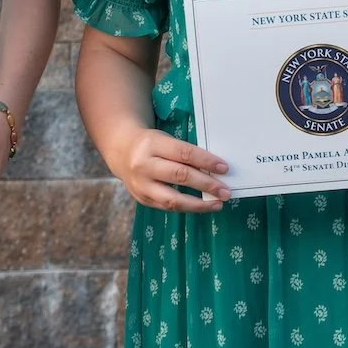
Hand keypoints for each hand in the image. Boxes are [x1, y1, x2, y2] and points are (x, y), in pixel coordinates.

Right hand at [112, 128, 229, 212]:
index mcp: (152, 144)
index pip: (184, 153)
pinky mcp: (142, 199)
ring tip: (217, 204)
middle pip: (180, 176)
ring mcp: (141, 185)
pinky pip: (167, 207)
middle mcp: (144, 165)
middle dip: (206, 184)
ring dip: (198, 204)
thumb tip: (214, 170)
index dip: (206, 161)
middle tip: (225, 191)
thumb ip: (185, 153)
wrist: (122, 151)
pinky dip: (187, 207)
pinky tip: (201, 206)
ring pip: (172, 199)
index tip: (225, 168)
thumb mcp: (165, 140)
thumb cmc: (152, 144)